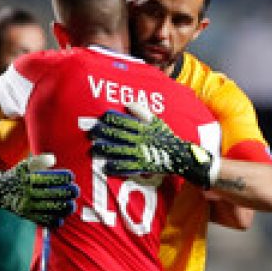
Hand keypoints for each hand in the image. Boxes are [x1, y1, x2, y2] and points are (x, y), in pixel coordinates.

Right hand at [0, 153, 77, 226]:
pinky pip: (42, 219)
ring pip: (47, 208)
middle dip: (65, 193)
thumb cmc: (17, 176)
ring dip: (63, 208)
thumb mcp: (24, 166)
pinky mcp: (26, 215)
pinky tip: (62, 217)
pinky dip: (53, 220)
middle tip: (76, 190)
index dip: (61, 177)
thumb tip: (52, 159)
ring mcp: (25, 205)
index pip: (46, 177)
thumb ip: (39, 161)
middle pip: (49, 193)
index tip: (71, 176)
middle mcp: (25, 192)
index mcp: (26, 178)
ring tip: (72, 205)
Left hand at [89, 104, 215, 187]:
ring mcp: (141, 153)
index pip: (124, 121)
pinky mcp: (143, 166)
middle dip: (104, 133)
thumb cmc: (166, 137)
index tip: (100, 117)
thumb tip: (128, 103)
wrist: (180, 156)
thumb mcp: (157, 121)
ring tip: (94, 149)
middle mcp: (140, 140)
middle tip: (91, 132)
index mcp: (143, 128)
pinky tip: (106, 166)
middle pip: (119, 135)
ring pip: (120, 151)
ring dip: (106, 150)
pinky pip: (127, 167)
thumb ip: (142, 112)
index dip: (111, 119)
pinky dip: (116, 167)